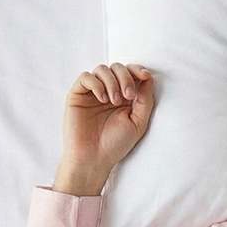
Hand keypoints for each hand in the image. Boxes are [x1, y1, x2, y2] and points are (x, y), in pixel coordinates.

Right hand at [53, 63, 154, 195]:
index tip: (145, 76)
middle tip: (128, 96)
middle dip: (126, 77)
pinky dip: (96, 84)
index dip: (138, 70)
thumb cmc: (115, 145)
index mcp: (125, 98)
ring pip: (102, 69)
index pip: (131, 74)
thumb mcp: (138, 123)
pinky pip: (86, 77)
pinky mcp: (78, 95)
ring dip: (112, 82)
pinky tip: (101, 99)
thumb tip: (148, 78)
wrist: (94, 158)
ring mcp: (92, 92)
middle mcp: (108, 92)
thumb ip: (145, 101)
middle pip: (117, 68)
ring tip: (114, 101)